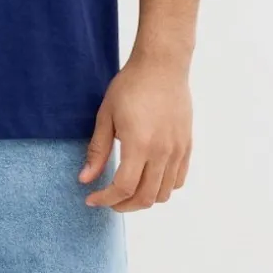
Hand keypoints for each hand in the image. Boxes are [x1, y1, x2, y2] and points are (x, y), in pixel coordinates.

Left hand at [78, 51, 192, 210]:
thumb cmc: (131, 87)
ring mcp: (178, 150)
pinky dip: (163, 188)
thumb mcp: (106, 117)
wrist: (162, 67)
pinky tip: (148, 179)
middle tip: (108, 200)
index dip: (106, 199)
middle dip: (123, 205)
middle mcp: (162, 152)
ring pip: (164, 193)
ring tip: (128, 192)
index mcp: (139, 144)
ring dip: (144, 199)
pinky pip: (179, 179)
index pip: (124, 188)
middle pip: (145, 197)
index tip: (92, 199)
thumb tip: (85, 179)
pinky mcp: (187, 145)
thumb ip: (97, 151)